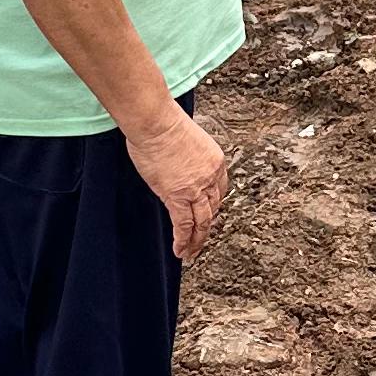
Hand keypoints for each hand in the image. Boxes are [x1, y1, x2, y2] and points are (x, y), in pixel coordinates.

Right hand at [130, 106, 229, 262]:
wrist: (156, 123)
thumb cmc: (163, 124)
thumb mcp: (187, 140)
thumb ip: (188, 159)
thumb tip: (179, 168)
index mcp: (215, 160)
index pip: (220, 189)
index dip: (213, 204)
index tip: (208, 213)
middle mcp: (211, 177)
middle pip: (213, 208)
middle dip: (207, 225)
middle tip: (202, 238)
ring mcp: (197, 188)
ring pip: (202, 222)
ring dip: (198, 239)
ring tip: (192, 252)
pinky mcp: (179, 196)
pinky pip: (184, 225)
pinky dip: (183, 240)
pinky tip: (181, 250)